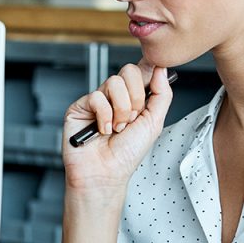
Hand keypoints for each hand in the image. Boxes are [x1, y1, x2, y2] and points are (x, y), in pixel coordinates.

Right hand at [62, 63, 173, 193]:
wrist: (105, 173)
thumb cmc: (127, 154)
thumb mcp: (154, 123)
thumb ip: (162, 94)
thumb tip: (161, 69)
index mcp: (134, 98)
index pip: (142, 71)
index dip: (149, 69)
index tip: (155, 73)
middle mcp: (116, 96)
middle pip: (129, 71)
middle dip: (136, 98)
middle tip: (132, 119)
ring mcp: (98, 100)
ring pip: (114, 82)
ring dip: (121, 110)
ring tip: (117, 128)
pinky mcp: (81, 106)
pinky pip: (97, 97)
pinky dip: (104, 116)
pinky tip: (103, 130)